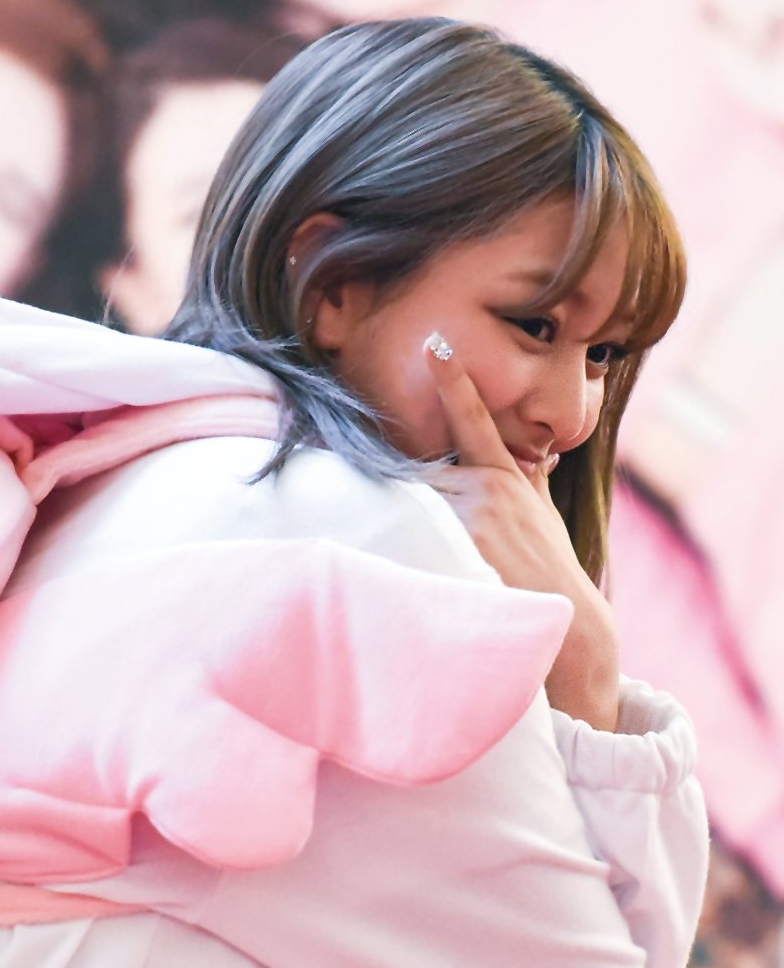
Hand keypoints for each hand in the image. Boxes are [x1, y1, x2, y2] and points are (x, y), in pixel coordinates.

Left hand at [425, 336, 620, 731]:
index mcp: (504, 477)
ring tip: (421, 560)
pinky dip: (401, 551)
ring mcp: (471, 515)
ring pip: (411, 509)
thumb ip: (527, 485)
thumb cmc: (548, 574)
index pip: (475, 420)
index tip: (436, 344)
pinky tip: (406, 568)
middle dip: (404, 502)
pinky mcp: (458, 543)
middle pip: (418, 479)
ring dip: (400, 530)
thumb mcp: (543, 518)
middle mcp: (487, 488)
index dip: (453, 381)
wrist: (567, 623)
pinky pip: (410, 539)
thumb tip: (532, 458)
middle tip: (402, 527)